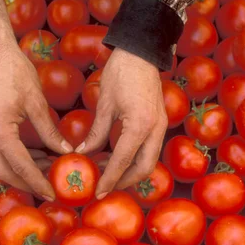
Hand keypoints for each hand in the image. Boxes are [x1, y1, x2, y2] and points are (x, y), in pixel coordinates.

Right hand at [0, 46, 71, 199]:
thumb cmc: (15, 72)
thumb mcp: (37, 102)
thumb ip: (50, 131)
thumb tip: (66, 152)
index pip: (21, 166)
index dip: (38, 182)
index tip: (53, 194)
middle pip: (5, 172)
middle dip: (28, 184)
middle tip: (50, 190)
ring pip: (1, 164)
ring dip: (24, 171)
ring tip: (50, 170)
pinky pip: (1, 152)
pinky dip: (19, 159)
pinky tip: (40, 156)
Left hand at [77, 48, 167, 198]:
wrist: (141, 51)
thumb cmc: (121, 72)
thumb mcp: (105, 104)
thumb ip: (96, 132)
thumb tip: (83, 153)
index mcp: (140, 126)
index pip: (123, 161)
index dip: (109, 179)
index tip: (98, 192)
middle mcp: (155, 130)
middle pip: (144, 169)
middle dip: (125, 182)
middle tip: (105, 188)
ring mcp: (161, 126)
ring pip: (149, 161)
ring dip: (130, 172)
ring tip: (108, 175)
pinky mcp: (160, 122)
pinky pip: (150, 149)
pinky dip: (135, 159)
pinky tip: (117, 158)